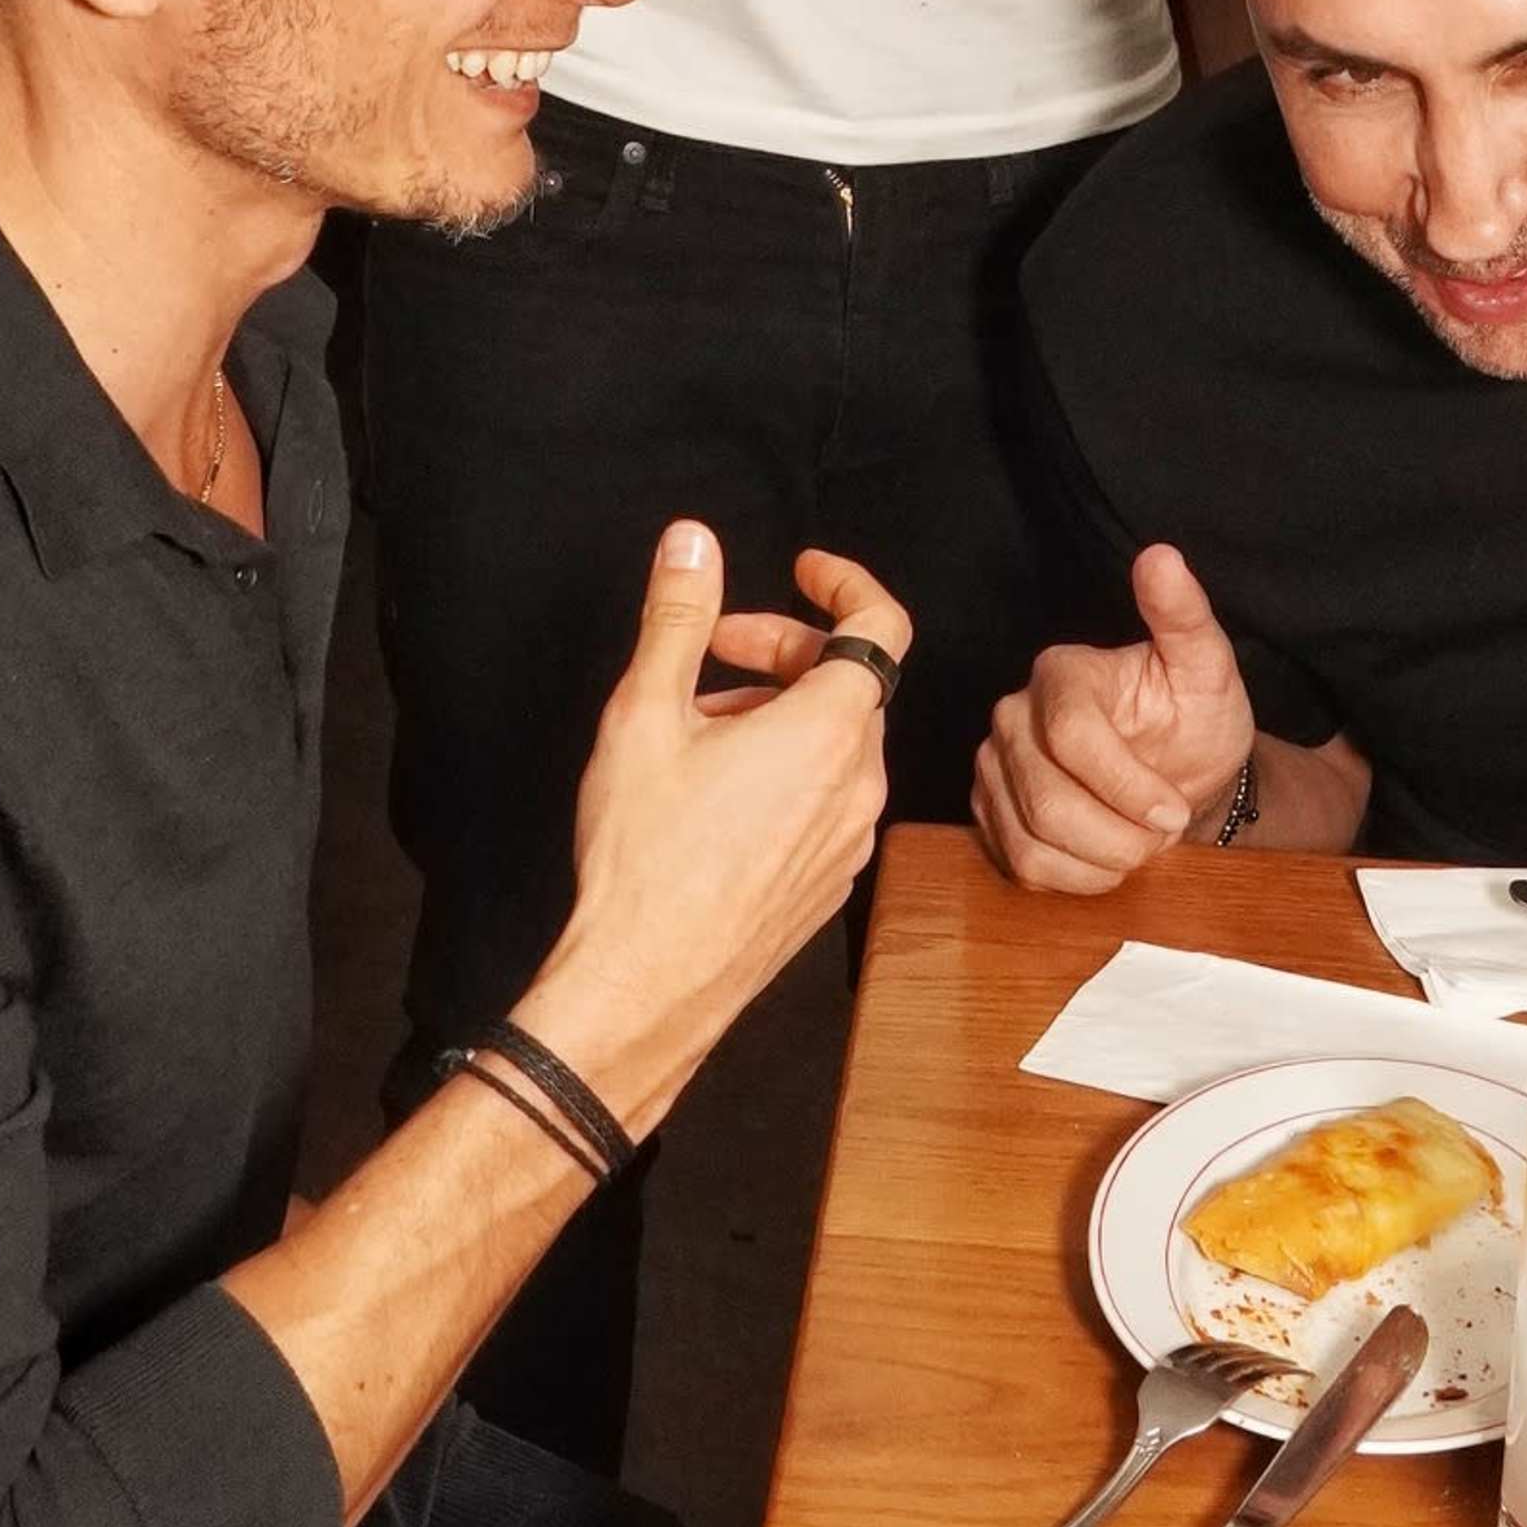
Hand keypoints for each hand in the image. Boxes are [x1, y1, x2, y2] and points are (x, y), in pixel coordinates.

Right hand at [524, 524, 901, 1112]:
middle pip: (849, 684)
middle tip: (709, 652)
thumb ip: (678, 616)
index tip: (801, 569)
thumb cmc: (645, 857)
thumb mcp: (644, 713)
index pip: (882, 624)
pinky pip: (824, 801)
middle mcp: (858, 784)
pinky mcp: (828, 883)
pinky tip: (713, 792)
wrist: (647, 983)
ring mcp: (849, 840)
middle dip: (782, 650)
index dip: (845, 583)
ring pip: (833, 746)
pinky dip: (784, 771)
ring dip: (778, 714)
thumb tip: (693, 543)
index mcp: (828, 731)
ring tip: (695, 727)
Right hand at [971, 542, 1254, 897]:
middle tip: (1163, 830)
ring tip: (1140, 842)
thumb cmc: (1192, 719)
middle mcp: (1012, 714)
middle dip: (1121, 834)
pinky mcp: (989, 813)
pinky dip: (1076, 878)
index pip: (1072, 735)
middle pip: (1048, 799)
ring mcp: (993, 766)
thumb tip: (1161, 557)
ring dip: (1103, 859)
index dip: (1127, 786)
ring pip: (1032, 839)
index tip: (1175, 810)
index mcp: (1060, 672)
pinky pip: (1019, 865)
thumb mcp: (1206, 668)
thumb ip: (1183, 615)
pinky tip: (1109, 860)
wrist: (1178, 774)